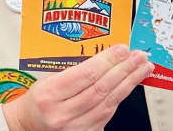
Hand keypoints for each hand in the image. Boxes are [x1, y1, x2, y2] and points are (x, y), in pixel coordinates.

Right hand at [2, 44, 153, 130]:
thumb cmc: (40, 98)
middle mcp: (62, 113)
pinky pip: (108, 113)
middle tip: (139, 56)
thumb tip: (107, 54)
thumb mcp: (49, 78)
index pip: (86, 74)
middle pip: (101, 88)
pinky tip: (130, 84)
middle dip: (124, 69)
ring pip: (109, 102)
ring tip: (142, 68)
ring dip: (129, 82)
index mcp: (49, 94)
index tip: (123, 49)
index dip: (108, 60)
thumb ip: (75, 68)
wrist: (29, 124)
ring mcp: (74, 127)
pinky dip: (121, 96)